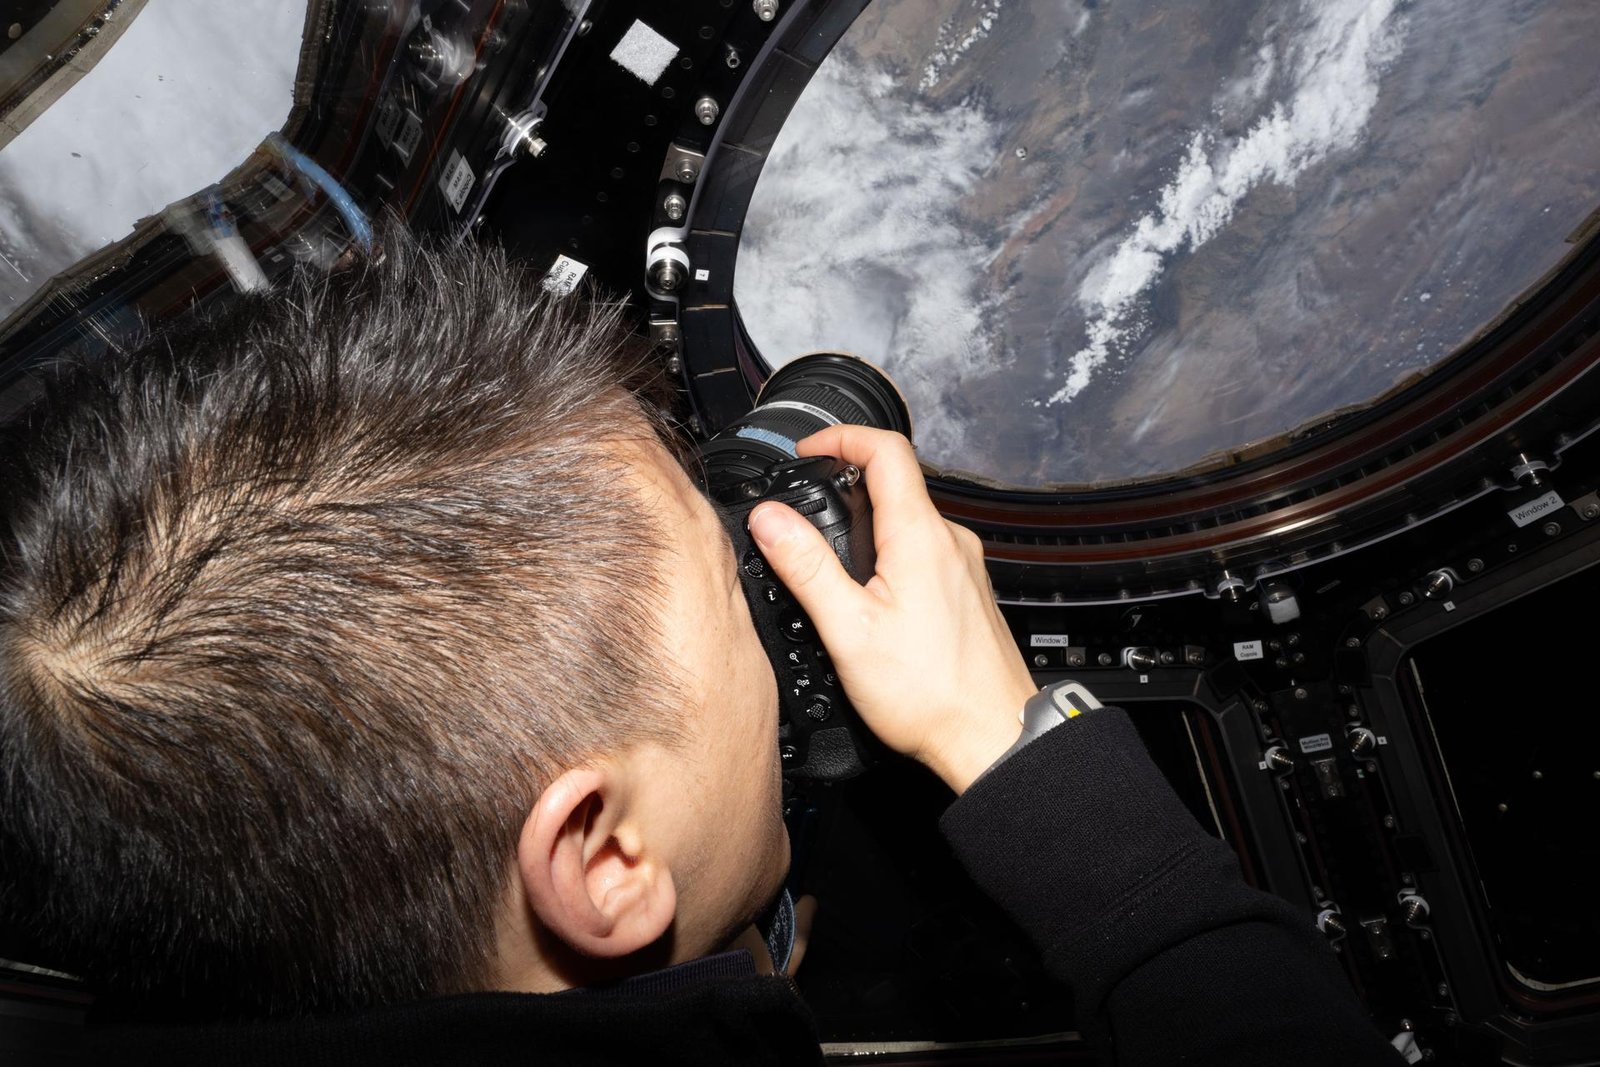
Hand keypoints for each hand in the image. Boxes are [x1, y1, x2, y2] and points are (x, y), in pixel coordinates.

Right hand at [747, 427, 1034, 792]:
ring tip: (832, 567)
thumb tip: (770, 519)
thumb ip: (806, 567)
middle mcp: (950, 542)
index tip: (808, 450)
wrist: (993, 740)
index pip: (886, 449)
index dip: (841, 438)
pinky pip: (925, 553)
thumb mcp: (849, 630)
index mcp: (920, 537)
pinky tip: (872, 602)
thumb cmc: (931, 694)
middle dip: (845, 490)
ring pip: (910, 522)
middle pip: (895, 484)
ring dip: (869, 529)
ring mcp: (964, 567)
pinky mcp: (968, 592)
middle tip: (805, 515)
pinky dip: (891, 558)